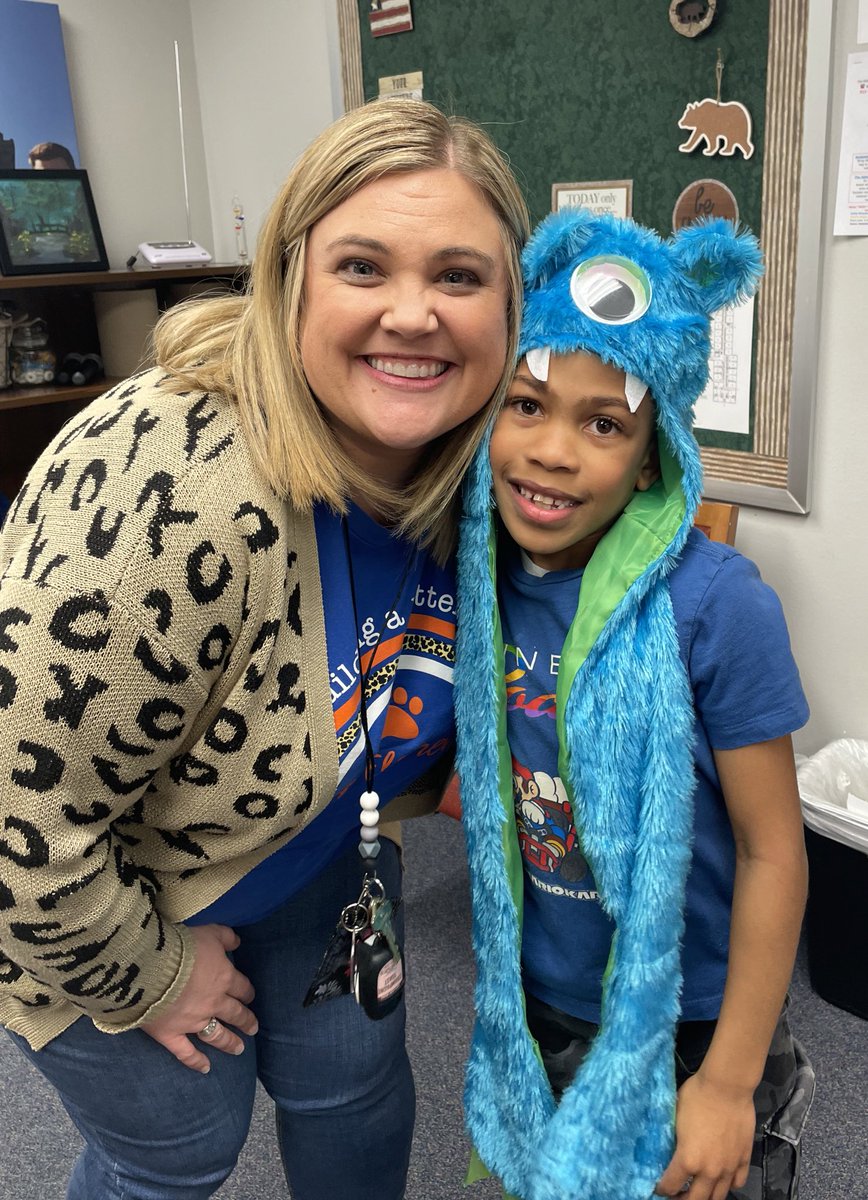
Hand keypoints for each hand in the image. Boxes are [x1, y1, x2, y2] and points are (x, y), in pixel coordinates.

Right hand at [142, 923, 257, 1072]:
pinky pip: (186, 1053)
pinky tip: (206, 1069)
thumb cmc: (183, 945)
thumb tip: (238, 941)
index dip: (247, 992)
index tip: (250, 996)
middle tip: (253, 1027)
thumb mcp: (209, 932)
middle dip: (245, 1020)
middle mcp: (214, 1003)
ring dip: (229, 1042)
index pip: (241, 987)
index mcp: (224, 978)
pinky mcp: (172, 1034)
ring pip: (217, 1035)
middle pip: (235, 1013)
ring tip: (240, 1049)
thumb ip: (226, 936)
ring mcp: (193, 1022)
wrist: (153, 968)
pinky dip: (196, 1062)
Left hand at [655, 1071, 755, 1199]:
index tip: (658, 1186)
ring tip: (698, 1190)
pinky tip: (721, 1178)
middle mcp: (709, 1171)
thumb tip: (668, 1149)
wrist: (727, 1086)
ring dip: (706, 1196)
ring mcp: (729, 1167)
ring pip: (718, 1196)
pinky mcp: (744, 1160)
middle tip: (676, 1194)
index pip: (670, 1186)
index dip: (661, 1188)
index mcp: (688, 1160)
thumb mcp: (675, 1117)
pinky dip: (728, 1185)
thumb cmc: (696, 1096)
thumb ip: (673, 1140)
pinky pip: (737, 1182)